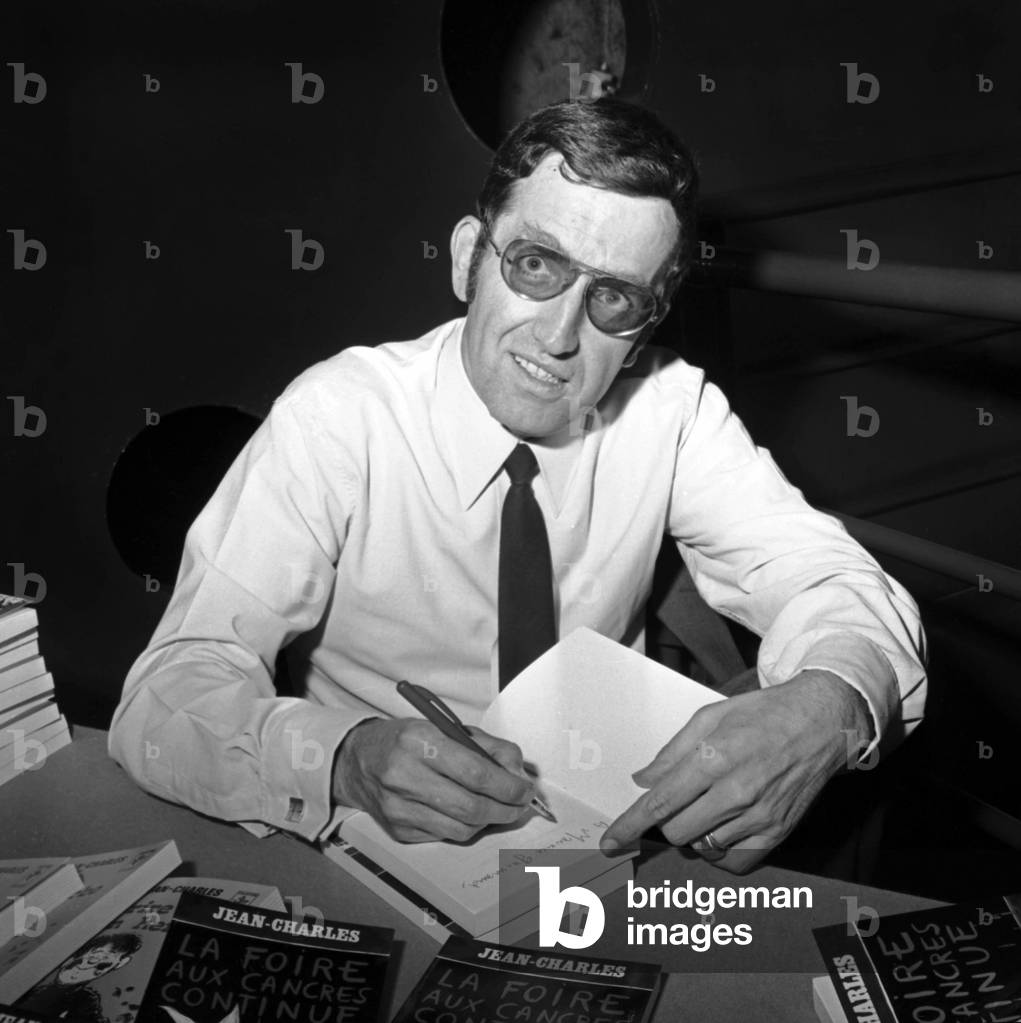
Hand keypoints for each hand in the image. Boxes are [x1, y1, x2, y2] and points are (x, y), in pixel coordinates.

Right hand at [332, 717, 534, 842]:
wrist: (358, 761)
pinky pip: (446, 835)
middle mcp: (405, 776)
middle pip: (471, 807)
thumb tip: (519, 773)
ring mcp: (399, 808)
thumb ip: (488, 747)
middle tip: (519, 805)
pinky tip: (466, 812)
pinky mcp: (398, 830)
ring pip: (462, 828)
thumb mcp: (446, 728)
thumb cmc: (408, 741)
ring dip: (488, 821)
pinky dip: (465, 827)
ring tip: (496, 808)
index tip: (525, 790)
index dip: (508, 786)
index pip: (476, 773)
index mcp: (420, 741)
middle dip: (505, 809)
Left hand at [601, 670, 871, 872]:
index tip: (610, 842)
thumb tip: (642, 780)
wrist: (821, 723)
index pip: (661, 803)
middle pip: (677, 831)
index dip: (630, 826)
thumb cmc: (761, 715)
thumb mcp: (710, 717)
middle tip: (681, 798)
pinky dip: (720, 849)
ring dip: (695, 831)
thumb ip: (672, 752)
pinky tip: (723, 826)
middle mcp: (736, 792)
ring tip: (710, 803)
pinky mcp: (777, 833)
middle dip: (668, 819)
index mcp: (714, 758)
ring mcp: (759, 817)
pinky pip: (734, 861)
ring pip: (703, 846)